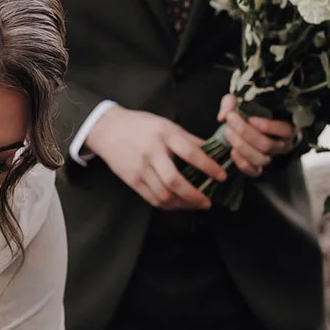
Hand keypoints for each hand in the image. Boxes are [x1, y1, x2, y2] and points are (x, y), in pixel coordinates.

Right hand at [83, 106, 227, 209]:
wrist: (107, 129)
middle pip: (175, 181)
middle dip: (194, 196)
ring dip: (183, 204)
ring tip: (195, 205)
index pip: (191, 154)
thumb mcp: (166, 124)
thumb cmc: (140, 125)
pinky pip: (153, 199)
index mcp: (165, 134)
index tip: (222, 176)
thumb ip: (189, 138)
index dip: (209, 167)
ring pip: (164, 195)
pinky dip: (168, 205)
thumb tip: (213, 149)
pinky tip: (178, 204)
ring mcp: (140, 168)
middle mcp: (152, 152)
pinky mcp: (132, 180)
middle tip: (208, 201)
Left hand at [217, 94, 297, 177]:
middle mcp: (281, 144)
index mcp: (286, 127)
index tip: (250, 118)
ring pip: (260, 159)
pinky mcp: (259, 167)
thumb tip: (223, 116)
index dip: (268, 126)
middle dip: (245, 132)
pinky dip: (241, 163)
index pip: (285, 130)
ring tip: (228, 132)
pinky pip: (254, 172)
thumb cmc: (248, 111)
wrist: (242, 125)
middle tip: (231, 119)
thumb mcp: (240, 101)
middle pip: (267, 145)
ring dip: (241, 146)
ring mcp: (271, 157)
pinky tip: (232, 150)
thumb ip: (231, 103)